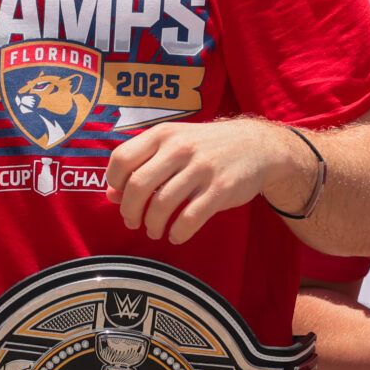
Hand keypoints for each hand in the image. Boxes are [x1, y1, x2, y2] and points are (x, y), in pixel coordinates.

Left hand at [107, 119, 310, 244]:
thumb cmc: (206, 147)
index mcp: (163, 134)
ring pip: (162, 205)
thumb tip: (111, 195)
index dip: (114, 183)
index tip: (120, 197)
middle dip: (130, 211)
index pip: (121, 159)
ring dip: (153, 225)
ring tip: (155, 230)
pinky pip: (190, 218)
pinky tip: (176, 235)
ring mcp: (201, 168)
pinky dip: (178, 233)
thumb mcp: (174, 143)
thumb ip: (143, 164)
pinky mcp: (220, 189)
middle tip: (133, 221)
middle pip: (137, 186)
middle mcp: (180, 148)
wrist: (257, 146)